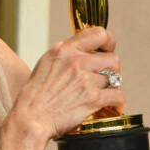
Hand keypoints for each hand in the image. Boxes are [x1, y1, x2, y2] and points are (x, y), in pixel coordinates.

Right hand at [9, 27, 124, 140]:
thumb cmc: (37, 91)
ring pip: (115, 77)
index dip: (109, 42)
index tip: (108, 49)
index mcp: (65, 48)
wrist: (32, 115)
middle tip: (103, 76)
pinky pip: (117, 95)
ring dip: (110, 85)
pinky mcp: (93, 99)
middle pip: (112, 58)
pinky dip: (115, 101)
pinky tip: (109, 104)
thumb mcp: (48, 61)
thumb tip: (85, 52)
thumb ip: (67, 53)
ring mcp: (86, 80)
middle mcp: (77, 61)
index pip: (98, 34)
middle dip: (111, 68)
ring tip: (102, 91)